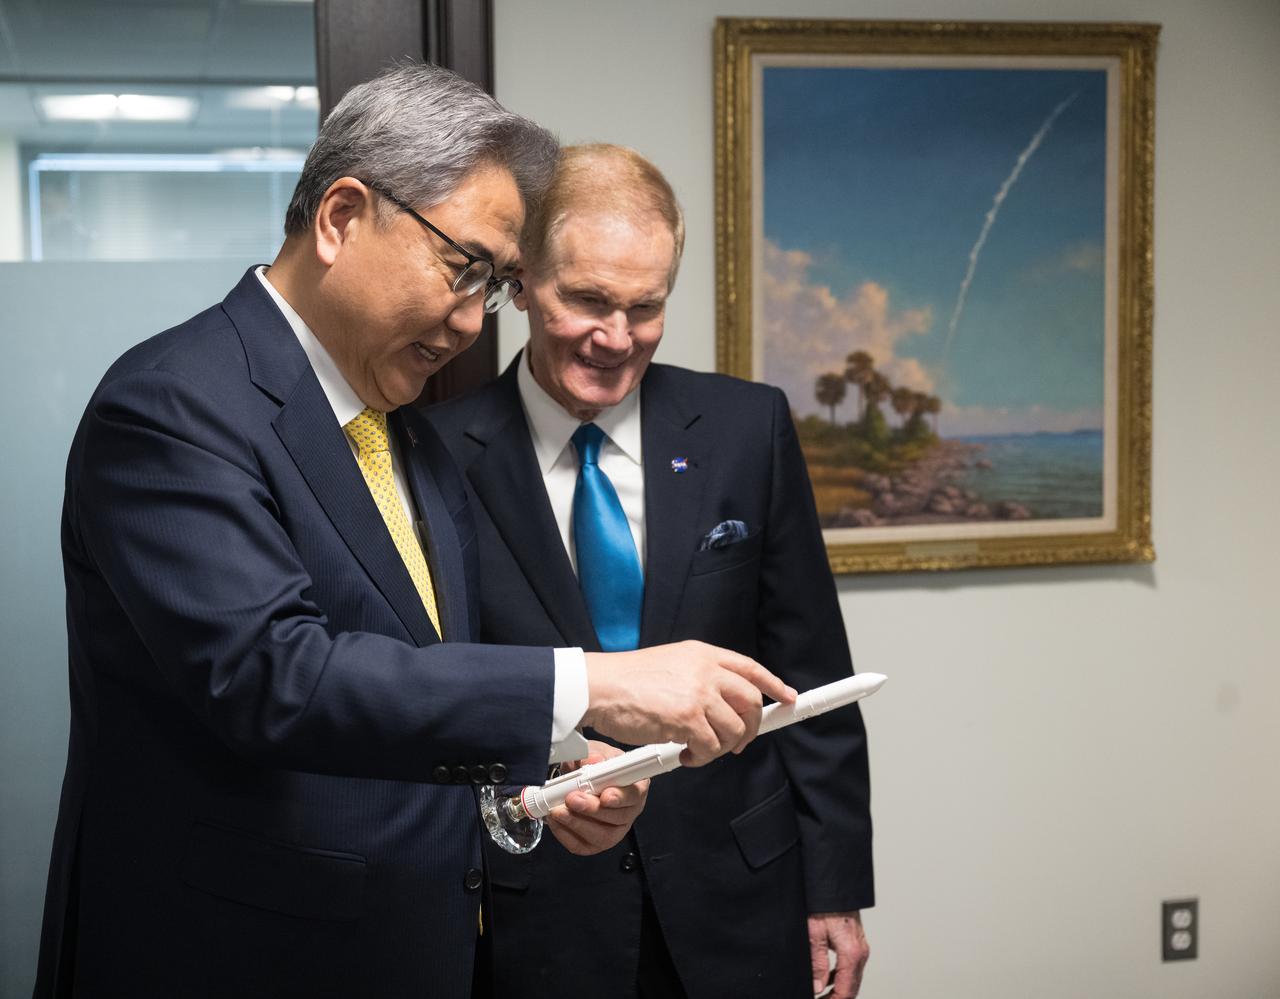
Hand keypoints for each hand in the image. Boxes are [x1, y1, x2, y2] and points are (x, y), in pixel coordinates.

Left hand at [547, 741, 648, 855]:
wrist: (580, 775)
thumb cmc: (594, 764)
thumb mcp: (594, 750)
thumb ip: (593, 754)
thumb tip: (593, 760)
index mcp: (636, 786)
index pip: (634, 794)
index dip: (620, 798)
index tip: (605, 796)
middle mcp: (629, 810)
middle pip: (618, 818)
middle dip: (592, 810)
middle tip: (572, 799)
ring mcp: (615, 829)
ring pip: (602, 836)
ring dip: (577, 823)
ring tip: (558, 810)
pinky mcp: (596, 843)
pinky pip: (583, 846)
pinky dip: (566, 834)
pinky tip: (556, 820)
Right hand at [582, 641, 796, 766]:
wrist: (601, 687)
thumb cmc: (628, 681)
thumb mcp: (672, 663)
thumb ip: (699, 676)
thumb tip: (723, 704)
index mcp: (703, 654)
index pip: (751, 669)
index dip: (773, 685)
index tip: (788, 699)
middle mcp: (706, 670)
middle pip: (751, 702)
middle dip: (750, 728)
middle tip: (736, 743)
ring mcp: (699, 693)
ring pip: (735, 730)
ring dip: (720, 749)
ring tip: (697, 750)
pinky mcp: (688, 718)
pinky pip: (711, 747)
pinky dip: (701, 758)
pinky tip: (683, 755)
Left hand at [809, 911, 867, 998]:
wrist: (835, 886)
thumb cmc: (824, 905)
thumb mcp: (814, 934)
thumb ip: (817, 963)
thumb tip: (817, 986)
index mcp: (851, 953)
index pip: (846, 990)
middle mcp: (861, 953)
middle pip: (852, 988)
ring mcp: (861, 948)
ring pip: (853, 979)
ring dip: (839, 990)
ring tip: (821, 994)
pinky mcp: (857, 944)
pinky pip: (851, 968)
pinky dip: (841, 978)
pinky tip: (827, 979)